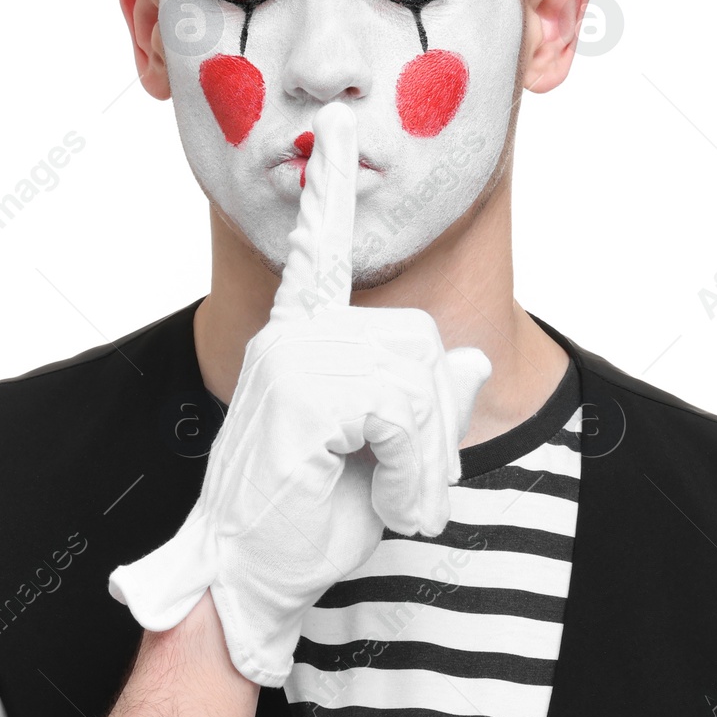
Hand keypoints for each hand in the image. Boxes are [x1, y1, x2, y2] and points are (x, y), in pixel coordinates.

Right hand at [108, 101, 490, 686]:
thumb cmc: (309, 522)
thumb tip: (466, 359)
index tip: (337, 130)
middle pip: (420, 341)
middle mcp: (293, 334)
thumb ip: (425, 403)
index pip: (323, 251)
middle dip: (433, 423)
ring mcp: (292, 357)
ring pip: (418, 379)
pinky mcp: (301, 393)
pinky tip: (388, 505)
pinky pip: (405, 412)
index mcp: (302, 339)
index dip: (333, 188)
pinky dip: (417, 471)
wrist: (250, 586)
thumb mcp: (390, 457)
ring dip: (426, 458)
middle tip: (401, 482)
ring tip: (388, 498)